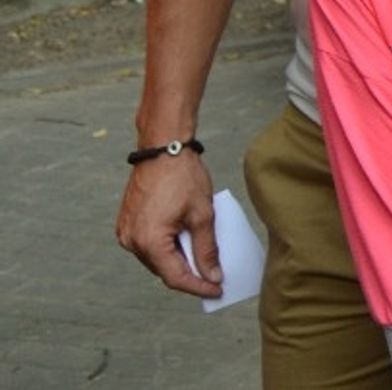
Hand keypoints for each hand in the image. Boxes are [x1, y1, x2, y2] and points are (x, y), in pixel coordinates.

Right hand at [115, 152, 223, 297]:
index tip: (217, 290)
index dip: (198, 287)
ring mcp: (126, 232)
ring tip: (203, 259)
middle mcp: (131, 241)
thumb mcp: (202, 215)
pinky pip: (149, 244)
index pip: (176, 277)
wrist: (163, 148)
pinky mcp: (127, 223)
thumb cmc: (183, 177)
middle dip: (190, 274)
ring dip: (178, 260)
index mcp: (149, 241)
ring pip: (156, 258)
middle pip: (164, 270)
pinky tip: (185, 242)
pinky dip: (167, 247)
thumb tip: (212, 276)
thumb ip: (206, 249)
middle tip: (215, 277)